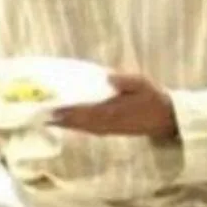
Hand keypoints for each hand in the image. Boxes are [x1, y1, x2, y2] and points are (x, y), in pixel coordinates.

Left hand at [52, 73, 176, 139]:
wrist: (166, 119)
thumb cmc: (153, 99)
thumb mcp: (142, 84)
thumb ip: (124, 81)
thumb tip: (108, 76)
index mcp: (112, 111)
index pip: (84, 111)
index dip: (66, 111)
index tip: (50, 108)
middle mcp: (107, 123)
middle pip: (78, 122)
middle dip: (59, 119)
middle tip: (40, 114)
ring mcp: (108, 129)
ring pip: (81, 128)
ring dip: (64, 124)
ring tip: (47, 118)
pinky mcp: (110, 131)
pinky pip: (87, 130)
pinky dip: (75, 127)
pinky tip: (66, 123)